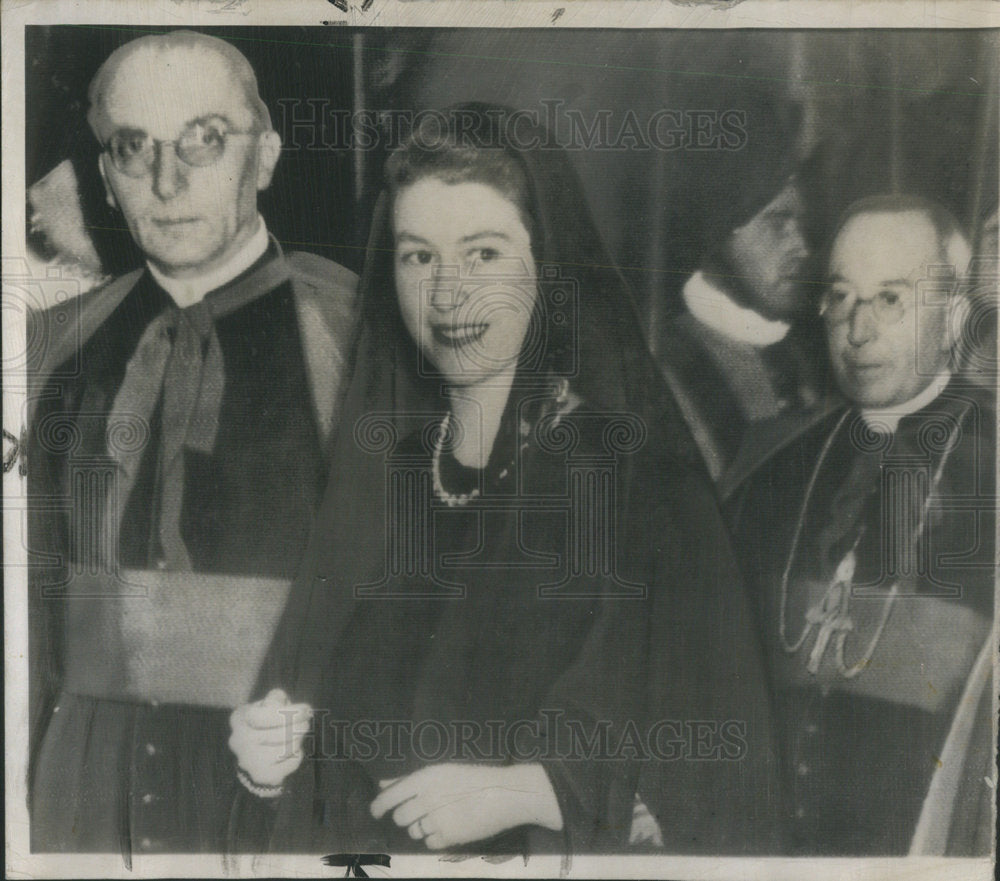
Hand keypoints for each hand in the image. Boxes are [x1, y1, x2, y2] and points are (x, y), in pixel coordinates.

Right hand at [228, 688, 311, 787]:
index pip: (267, 713)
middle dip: (300, 725)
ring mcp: (248, 760)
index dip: (291, 711)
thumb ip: (276, 699)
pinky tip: (291, 753)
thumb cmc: (266, 724)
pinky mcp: (261, 775)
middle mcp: (238, 740)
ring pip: (287, 747)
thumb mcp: (268, 705)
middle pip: (281, 731)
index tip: (306, 709)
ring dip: (298, 740)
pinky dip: (296, 756)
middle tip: (306, 723)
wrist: (254, 758)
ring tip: (297, 736)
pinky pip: (291, 763)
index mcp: (240, 717)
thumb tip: (287, 705)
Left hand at [370, 763, 562, 850]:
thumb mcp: (441, 771)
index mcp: (424, 778)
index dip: (379, 806)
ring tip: (441, 817)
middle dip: (406, 817)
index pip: (390, 796)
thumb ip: (409, 779)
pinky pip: (429, 843)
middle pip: (400, 817)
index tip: (375, 812)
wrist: (503, 794)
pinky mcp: (448, 837)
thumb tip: (382, 784)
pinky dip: (435, 838)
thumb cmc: (473, 778)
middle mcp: (426, 798)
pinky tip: (449, 826)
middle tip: (422, 811)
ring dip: (421, 827)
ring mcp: (437, 819)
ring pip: (413, 832)